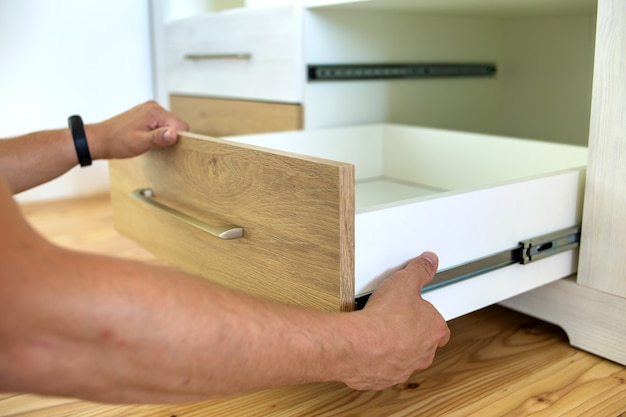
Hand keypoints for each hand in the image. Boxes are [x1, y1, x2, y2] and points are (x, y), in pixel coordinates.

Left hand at [86, 101, 188, 159]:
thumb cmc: (116, 141)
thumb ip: (159, 138)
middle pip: (175, 125)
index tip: (165, 146)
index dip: (177, 139)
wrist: (99, 140)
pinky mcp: (144, 115)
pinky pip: (159, 125)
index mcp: (155, 111)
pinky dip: (155, 134)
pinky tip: (144, 139)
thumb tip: (175, 134)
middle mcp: (153, 107)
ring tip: (146, 141)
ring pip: (167, 126)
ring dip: (161, 136)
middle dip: (168, 138)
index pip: (181, 126)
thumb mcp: (140, 142)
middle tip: (152, 144)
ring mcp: (148, 110)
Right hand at [344, 252, 449, 390]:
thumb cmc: (384, 318)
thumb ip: (419, 270)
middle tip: (393, 318)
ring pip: (403, 359)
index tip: (416, 309)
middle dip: (409, 333)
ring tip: (376, 331)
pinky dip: (375, 361)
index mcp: (434, 331)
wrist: (360, 343)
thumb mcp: (405, 282)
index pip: (439, 327)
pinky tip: (365, 346)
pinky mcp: (383, 379)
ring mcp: (404, 369)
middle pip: (422, 344)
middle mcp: (423, 354)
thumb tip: (429, 262)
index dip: (427, 317)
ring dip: (393, 349)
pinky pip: (382, 370)